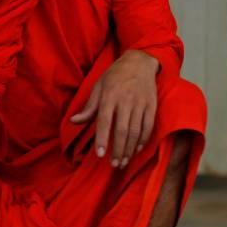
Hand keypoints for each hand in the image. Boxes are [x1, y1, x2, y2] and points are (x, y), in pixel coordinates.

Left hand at [69, 50, 159, 167]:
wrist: (139, 62)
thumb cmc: (114, 76)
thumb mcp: (98, 87)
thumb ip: (88, 107)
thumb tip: (74, 121)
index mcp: (109, 96)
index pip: (105, 121)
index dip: (102, 139)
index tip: (100, 154)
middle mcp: (125, 101)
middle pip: (122, 130)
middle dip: (118, 149)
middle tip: (114, 164)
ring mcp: (140, 103)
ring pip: (136, 131)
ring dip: (130, 149)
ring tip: (124, 161)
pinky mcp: (152, 105)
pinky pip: (148, 126)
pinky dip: (143, 140)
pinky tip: (136, 150)